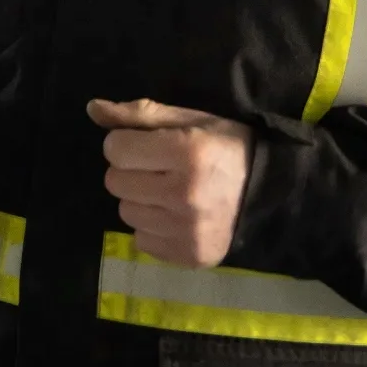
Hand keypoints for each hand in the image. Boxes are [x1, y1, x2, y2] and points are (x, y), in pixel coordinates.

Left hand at [86, 98, 252, 268]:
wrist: (273, 193)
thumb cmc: (226, 148)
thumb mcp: (190, 120)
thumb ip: (139, 114)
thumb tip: (93, 109)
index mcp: (187, 153)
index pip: (115, 149)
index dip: (126, 143)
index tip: (147, 145)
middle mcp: (185, 195)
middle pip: (115, 182)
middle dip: (131, 171)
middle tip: (159, 169)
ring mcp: (187, 231)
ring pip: (125, 212)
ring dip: (140, 200)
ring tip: (168, 192)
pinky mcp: (189, 256)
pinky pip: (141, 240)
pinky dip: (152, 228)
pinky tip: (176, 216)